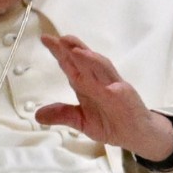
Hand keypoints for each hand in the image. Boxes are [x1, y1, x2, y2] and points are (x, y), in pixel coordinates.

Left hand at [35, 35, 172, 160]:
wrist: (136, 134)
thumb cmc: (110, 122)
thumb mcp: (81, 121)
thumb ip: (62, 115)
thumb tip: (37, 115)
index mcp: (86, 84)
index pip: (71, 64)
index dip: (59, 51)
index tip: (46, 39)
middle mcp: (98, 80)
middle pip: (84, 61)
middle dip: (72, 48)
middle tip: (58, 38)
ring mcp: (113, 86)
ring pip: (101, 68)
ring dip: (90, 58)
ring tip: (76, 50)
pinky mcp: (125, 97)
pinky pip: (117, 88)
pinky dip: (111, 83)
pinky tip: (105, 81)